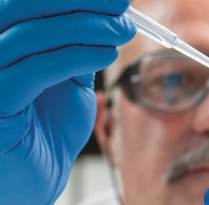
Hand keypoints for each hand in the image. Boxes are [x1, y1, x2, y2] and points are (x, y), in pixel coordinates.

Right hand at [0, 0, 134, 203]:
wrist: (38, 176)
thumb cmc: (49, 129)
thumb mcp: (67, 79)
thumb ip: (75, 47)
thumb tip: (105, 17)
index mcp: (1, 42)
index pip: (27, 4)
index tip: (116, 0)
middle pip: (22, 7)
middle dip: (80, 4)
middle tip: (121, 8)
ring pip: (29, 34)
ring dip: (85, 27)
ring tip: (122, 32)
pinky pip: (35, 70)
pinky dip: (76, 56)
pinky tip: (106, 55)